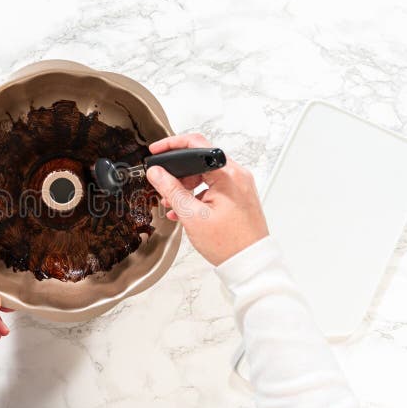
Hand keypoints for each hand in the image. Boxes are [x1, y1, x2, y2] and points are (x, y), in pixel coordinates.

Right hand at [146, 134, 268, 265]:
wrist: (250, 263)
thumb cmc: (229, 243)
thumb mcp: (192, 215)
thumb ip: (171, 190)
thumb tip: (156, 173)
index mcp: (228, 174)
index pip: (196, 144)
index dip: (172, 145)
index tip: (156, 151)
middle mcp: (237, 175)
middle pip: (199, 161)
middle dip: (177, 173)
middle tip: (162, 185)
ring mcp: (239, 186)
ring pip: (205, 175)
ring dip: (186, 186)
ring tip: (172, 204)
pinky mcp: (239, 197)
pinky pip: (213, 188)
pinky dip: (198, 195)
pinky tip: (185, 211)